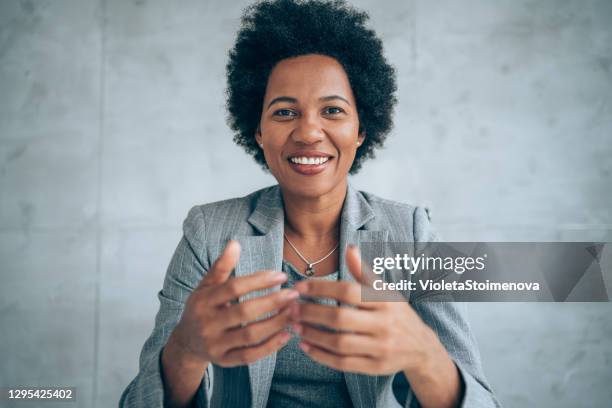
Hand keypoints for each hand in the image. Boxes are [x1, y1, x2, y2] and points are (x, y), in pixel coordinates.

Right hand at [171, 240, 298, 366]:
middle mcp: (207, 324)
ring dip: (276, 323)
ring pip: (250, 336)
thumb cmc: (202, 308)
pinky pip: (250, 356)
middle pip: (244, 312)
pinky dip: (270, 347)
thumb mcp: (206, 286)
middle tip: (293, 294)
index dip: (259, 281)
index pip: (234, 288)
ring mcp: (216, 345)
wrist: (186, 342)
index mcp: (203, 301)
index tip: (281, 276)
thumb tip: (235, 243)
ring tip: (294, 312)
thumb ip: (221, 266)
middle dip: (272, 302)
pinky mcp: (224, 361)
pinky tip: (287, 334)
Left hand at [291, 245, 443, 376]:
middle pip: (341, 319)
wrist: (421, 347)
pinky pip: (343, 363)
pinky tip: (306, 346)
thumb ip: (364, 272)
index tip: (299, 287)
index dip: (321, 288)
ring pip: (340, 343)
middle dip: (311, 313)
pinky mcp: (375, 367)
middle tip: (291, 308)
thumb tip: (350, 248)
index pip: (348, 292)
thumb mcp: (385, 291)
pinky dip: (321, 356)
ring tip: (295, 326)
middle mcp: (384, 324)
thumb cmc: (396, 313)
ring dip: (313, 335)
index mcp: (385, 300)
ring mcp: (380, 348)